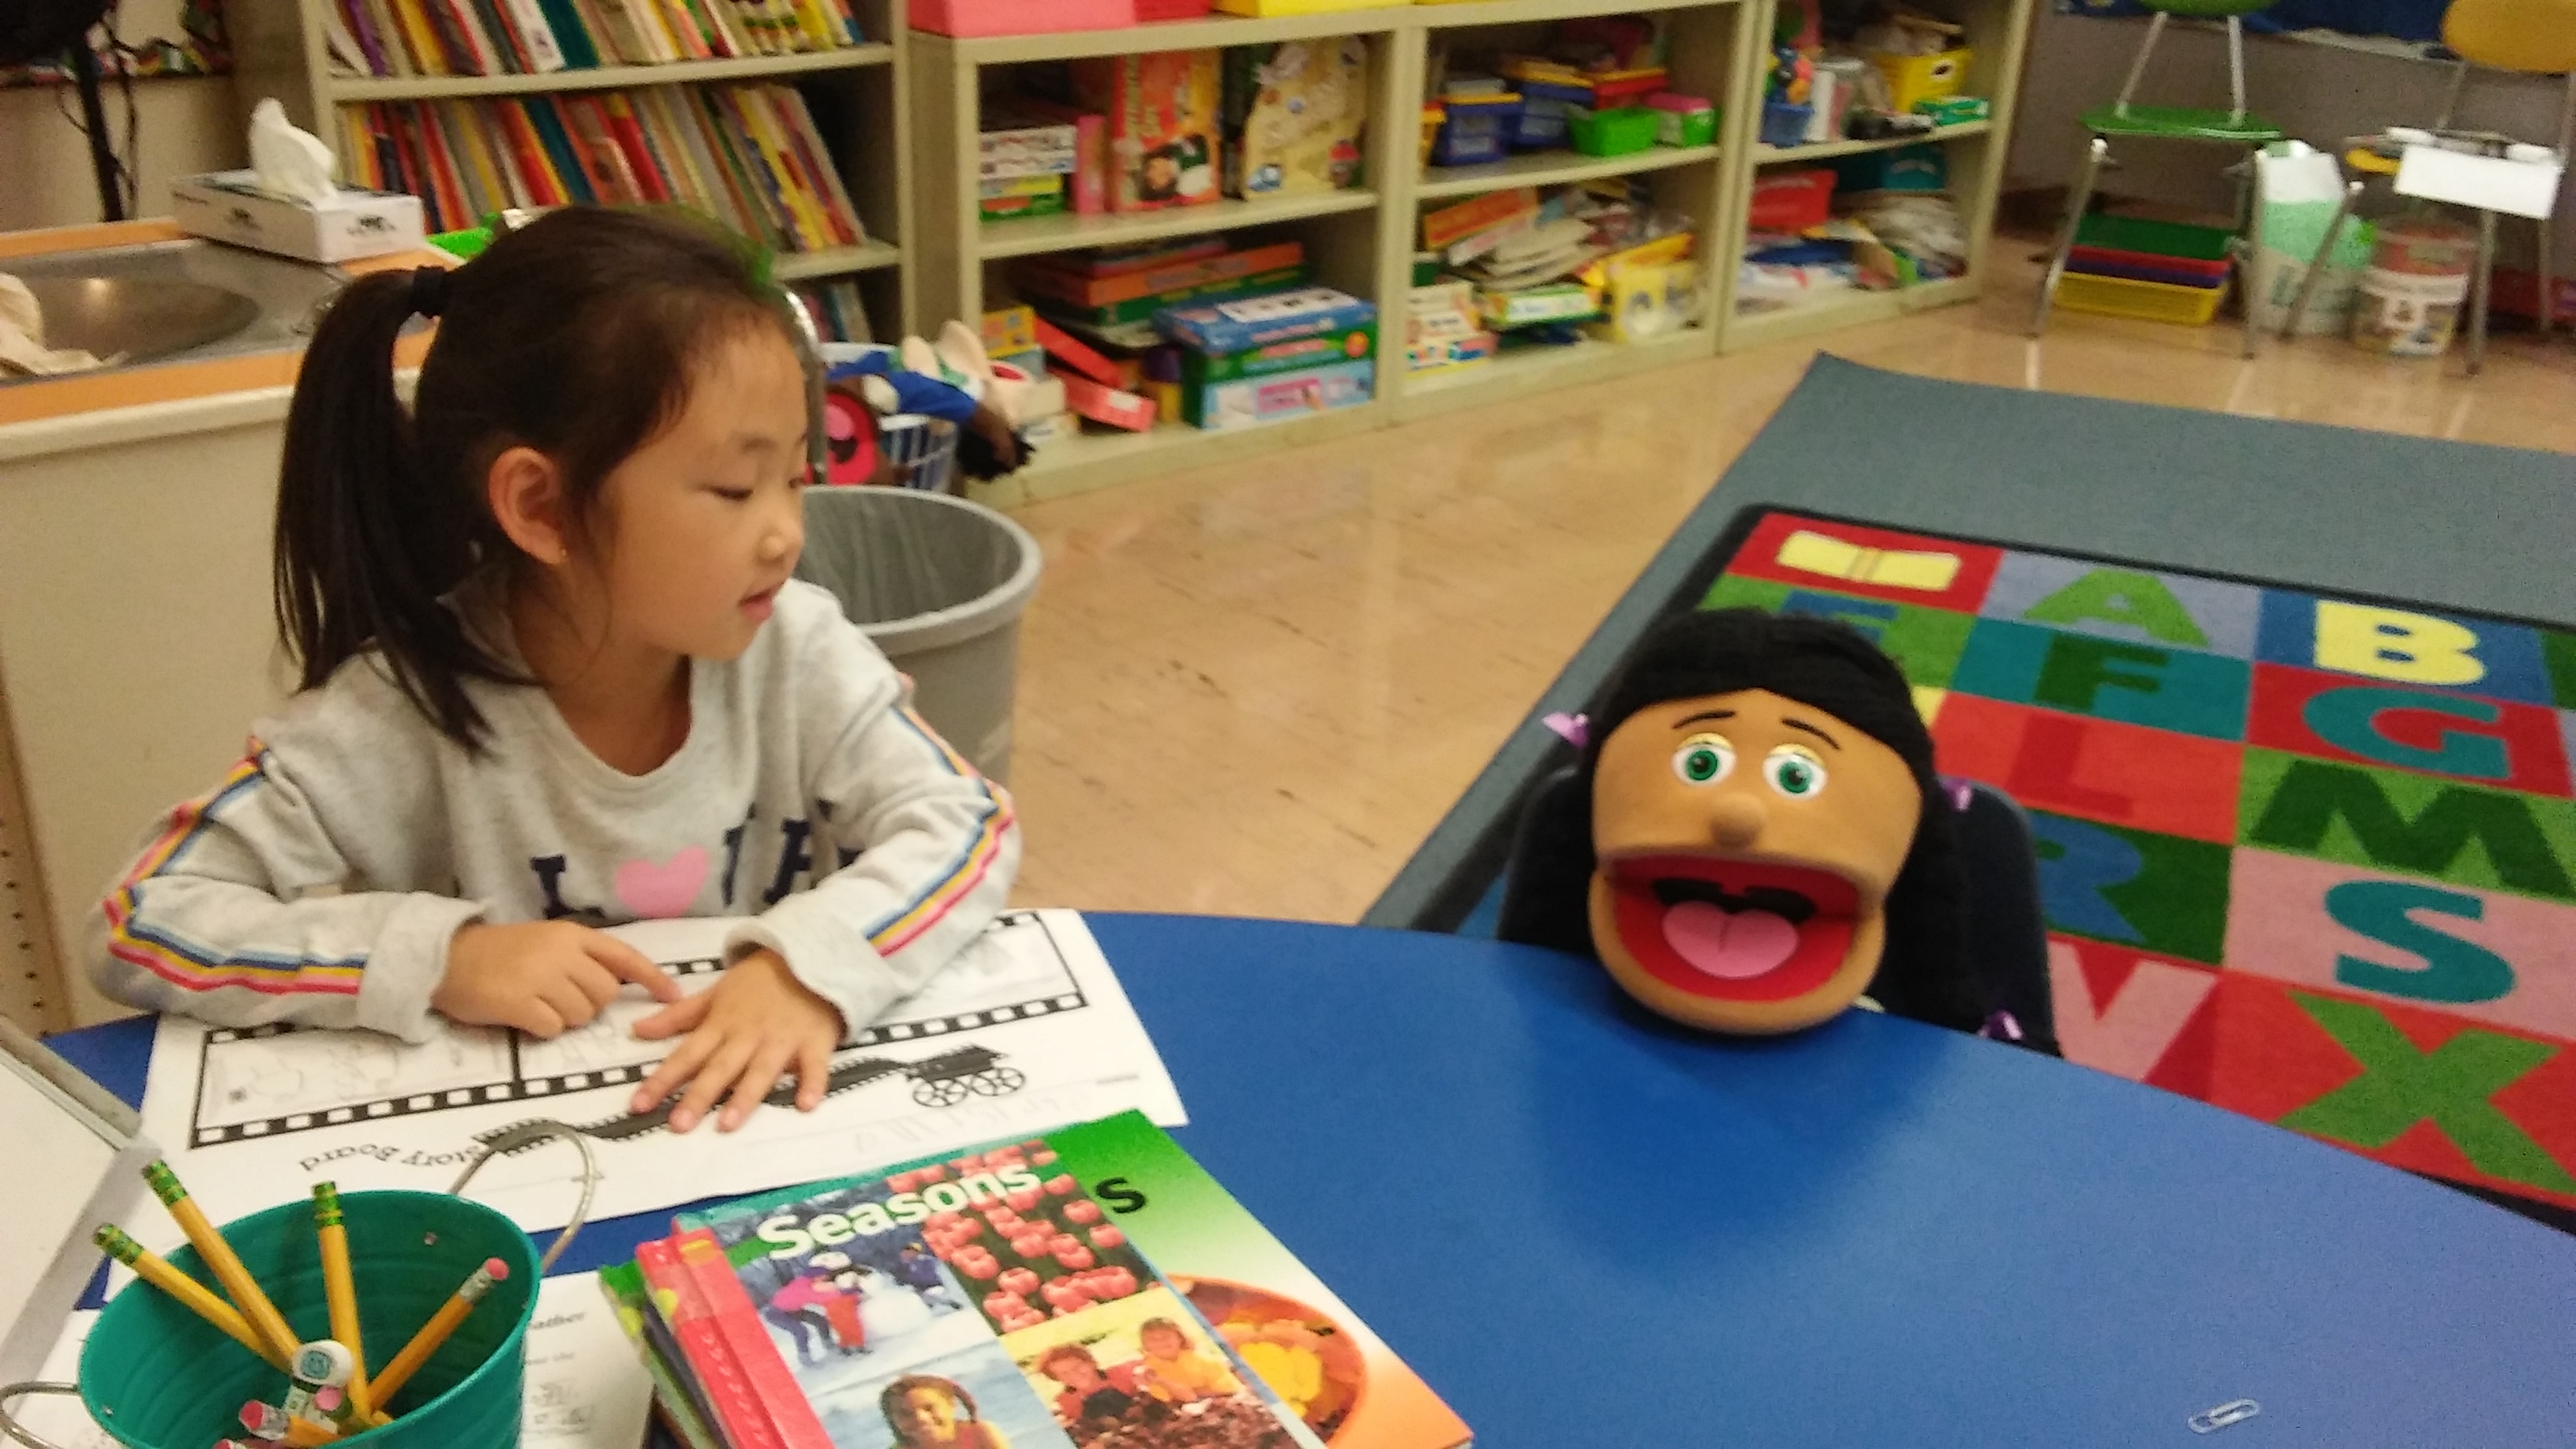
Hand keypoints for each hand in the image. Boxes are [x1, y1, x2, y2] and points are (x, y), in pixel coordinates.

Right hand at [434, 920, 682, 1036]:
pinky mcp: (520, 1003)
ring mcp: (541, 977)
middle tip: (559, 999)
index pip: (624, 955)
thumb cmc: (499, 953)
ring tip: (538, 1005)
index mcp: (572, 935)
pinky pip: (553, 1029)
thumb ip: (581, 957)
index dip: (652, 977)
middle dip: (591, 1005)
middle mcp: (562, 953)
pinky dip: (542, 1029)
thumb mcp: (546, 942)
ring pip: (582, 1015)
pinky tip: (523, 1016)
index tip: (672, 994)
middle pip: (605, 994)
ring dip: (566, 1019)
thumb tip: (618, 982)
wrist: (447, 958)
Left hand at [628, 949, 842, 1132]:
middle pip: (720, 1068)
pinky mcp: (815, 1042)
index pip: (686, 1054)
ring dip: (745, 1097)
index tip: (637, 1105)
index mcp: (721, 1024)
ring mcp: (782, 1039)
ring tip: (728, 1125)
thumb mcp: (715, 992)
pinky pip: (815, 1066)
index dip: (662, 1080)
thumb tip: (637, 1030)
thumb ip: (678, 1016)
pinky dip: (812, 1084)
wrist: (810, 956)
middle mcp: (748, 1035)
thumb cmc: (759, 982)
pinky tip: (806, 1105)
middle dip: (699, 1095)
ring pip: (761, 1071)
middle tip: (678, 1125)